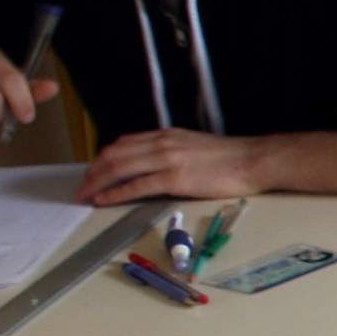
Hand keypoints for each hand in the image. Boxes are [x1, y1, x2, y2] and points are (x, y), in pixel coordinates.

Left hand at [84, 129, 270, 206]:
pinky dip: (115, 193)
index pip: (124, 143)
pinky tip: (104, 200)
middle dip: (93, 171)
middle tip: (82, 186)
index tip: (94, 170)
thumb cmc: (232, 158)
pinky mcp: (174, 178)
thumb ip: (173, 152)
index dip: (103, 157)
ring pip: (119, 168)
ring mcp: (167, 160)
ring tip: (86, 194)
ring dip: (97, 182)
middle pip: (114, 155)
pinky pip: (135, 186)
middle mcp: (161, 143)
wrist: (254, 160)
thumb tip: (157, 166)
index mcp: (166, 135)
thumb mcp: (195, 146)